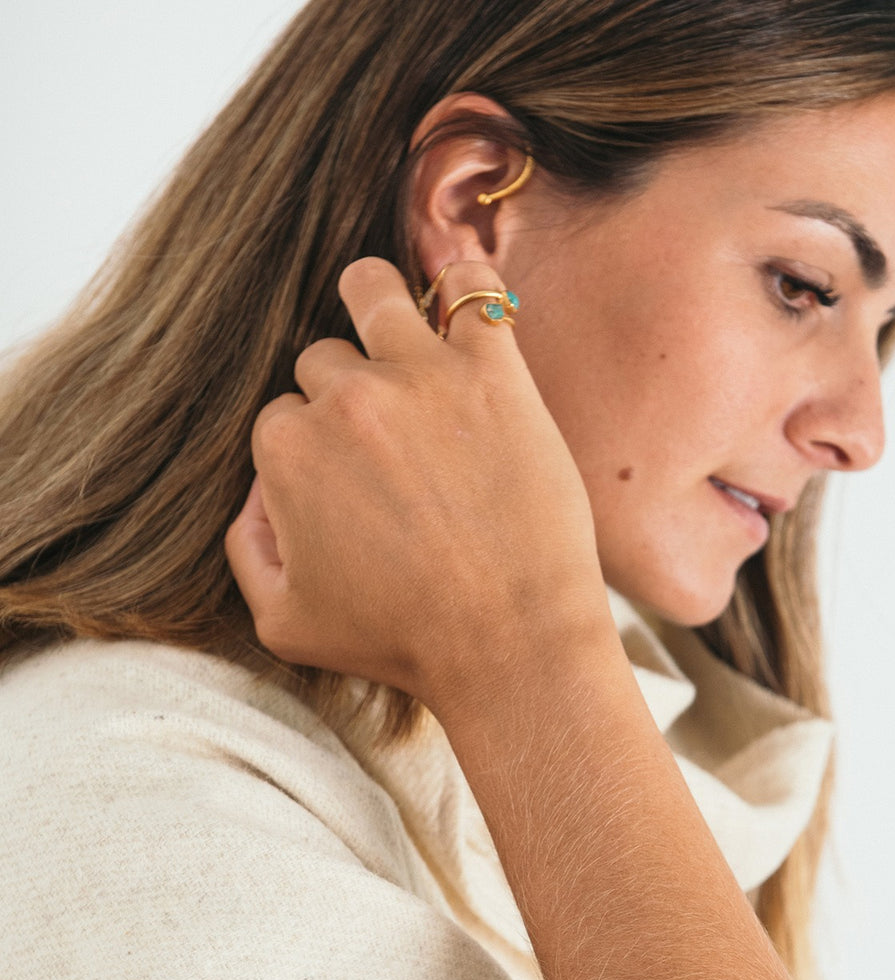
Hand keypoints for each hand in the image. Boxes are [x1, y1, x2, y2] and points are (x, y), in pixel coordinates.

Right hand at [225, 258, 608, 714]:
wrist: (511, 644)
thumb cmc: (402, 641)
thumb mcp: (283, 621)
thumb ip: (246, 548)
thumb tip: (258, 492)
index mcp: (287, 451)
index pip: (284, 417)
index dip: (314, 447)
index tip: (352, 479)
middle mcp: (347, 400)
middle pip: (326, 362)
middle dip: (348, 395)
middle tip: (393, 439)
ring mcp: (423, 377)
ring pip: (375, 292)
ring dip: (376, 301)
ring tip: (396, 328)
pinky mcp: (495, 373)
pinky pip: (473, 288)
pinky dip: (464, 282)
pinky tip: (462, 301)